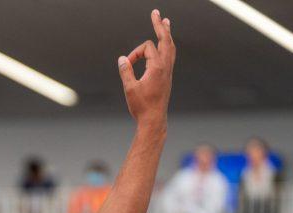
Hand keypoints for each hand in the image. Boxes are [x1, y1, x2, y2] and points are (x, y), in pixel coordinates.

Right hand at [118, 9, 175, 126]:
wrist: (153, 120)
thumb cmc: (141, 106)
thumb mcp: (130, 88)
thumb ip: (126, 71)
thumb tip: (122, 59)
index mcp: (157, 67)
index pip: (147, 48)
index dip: (135, 53)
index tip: (127, 64)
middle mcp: (166, 66)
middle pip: (165, 39)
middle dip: (159, 26)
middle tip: (156, 12)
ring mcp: (168, 71)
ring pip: (170, 46)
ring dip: (167, 34)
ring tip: (166, 22)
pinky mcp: (167, 76)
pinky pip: (170, 55)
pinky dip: (167, 45)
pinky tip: (166, 43)